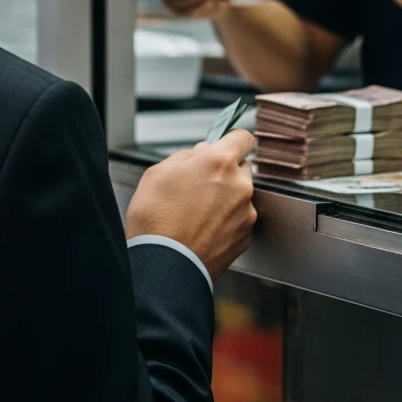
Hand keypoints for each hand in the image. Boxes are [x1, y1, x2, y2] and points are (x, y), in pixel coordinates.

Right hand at [126, 129, 256, 278]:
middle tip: (199, 183)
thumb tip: (200, 154)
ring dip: (225, 196)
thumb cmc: (155, 218)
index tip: (222, 146)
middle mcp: (239, 185)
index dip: (231, 140)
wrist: (164, 264)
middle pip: (242, 167)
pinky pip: (240, 218)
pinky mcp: (246, 236)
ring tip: (197, 211)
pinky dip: (226, 219)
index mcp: (218, 162)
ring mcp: (246, 213)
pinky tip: (203, 227)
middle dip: (225, 171)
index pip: (243, 137)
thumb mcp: (157, 172)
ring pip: (241, 194)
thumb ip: (185, 157)